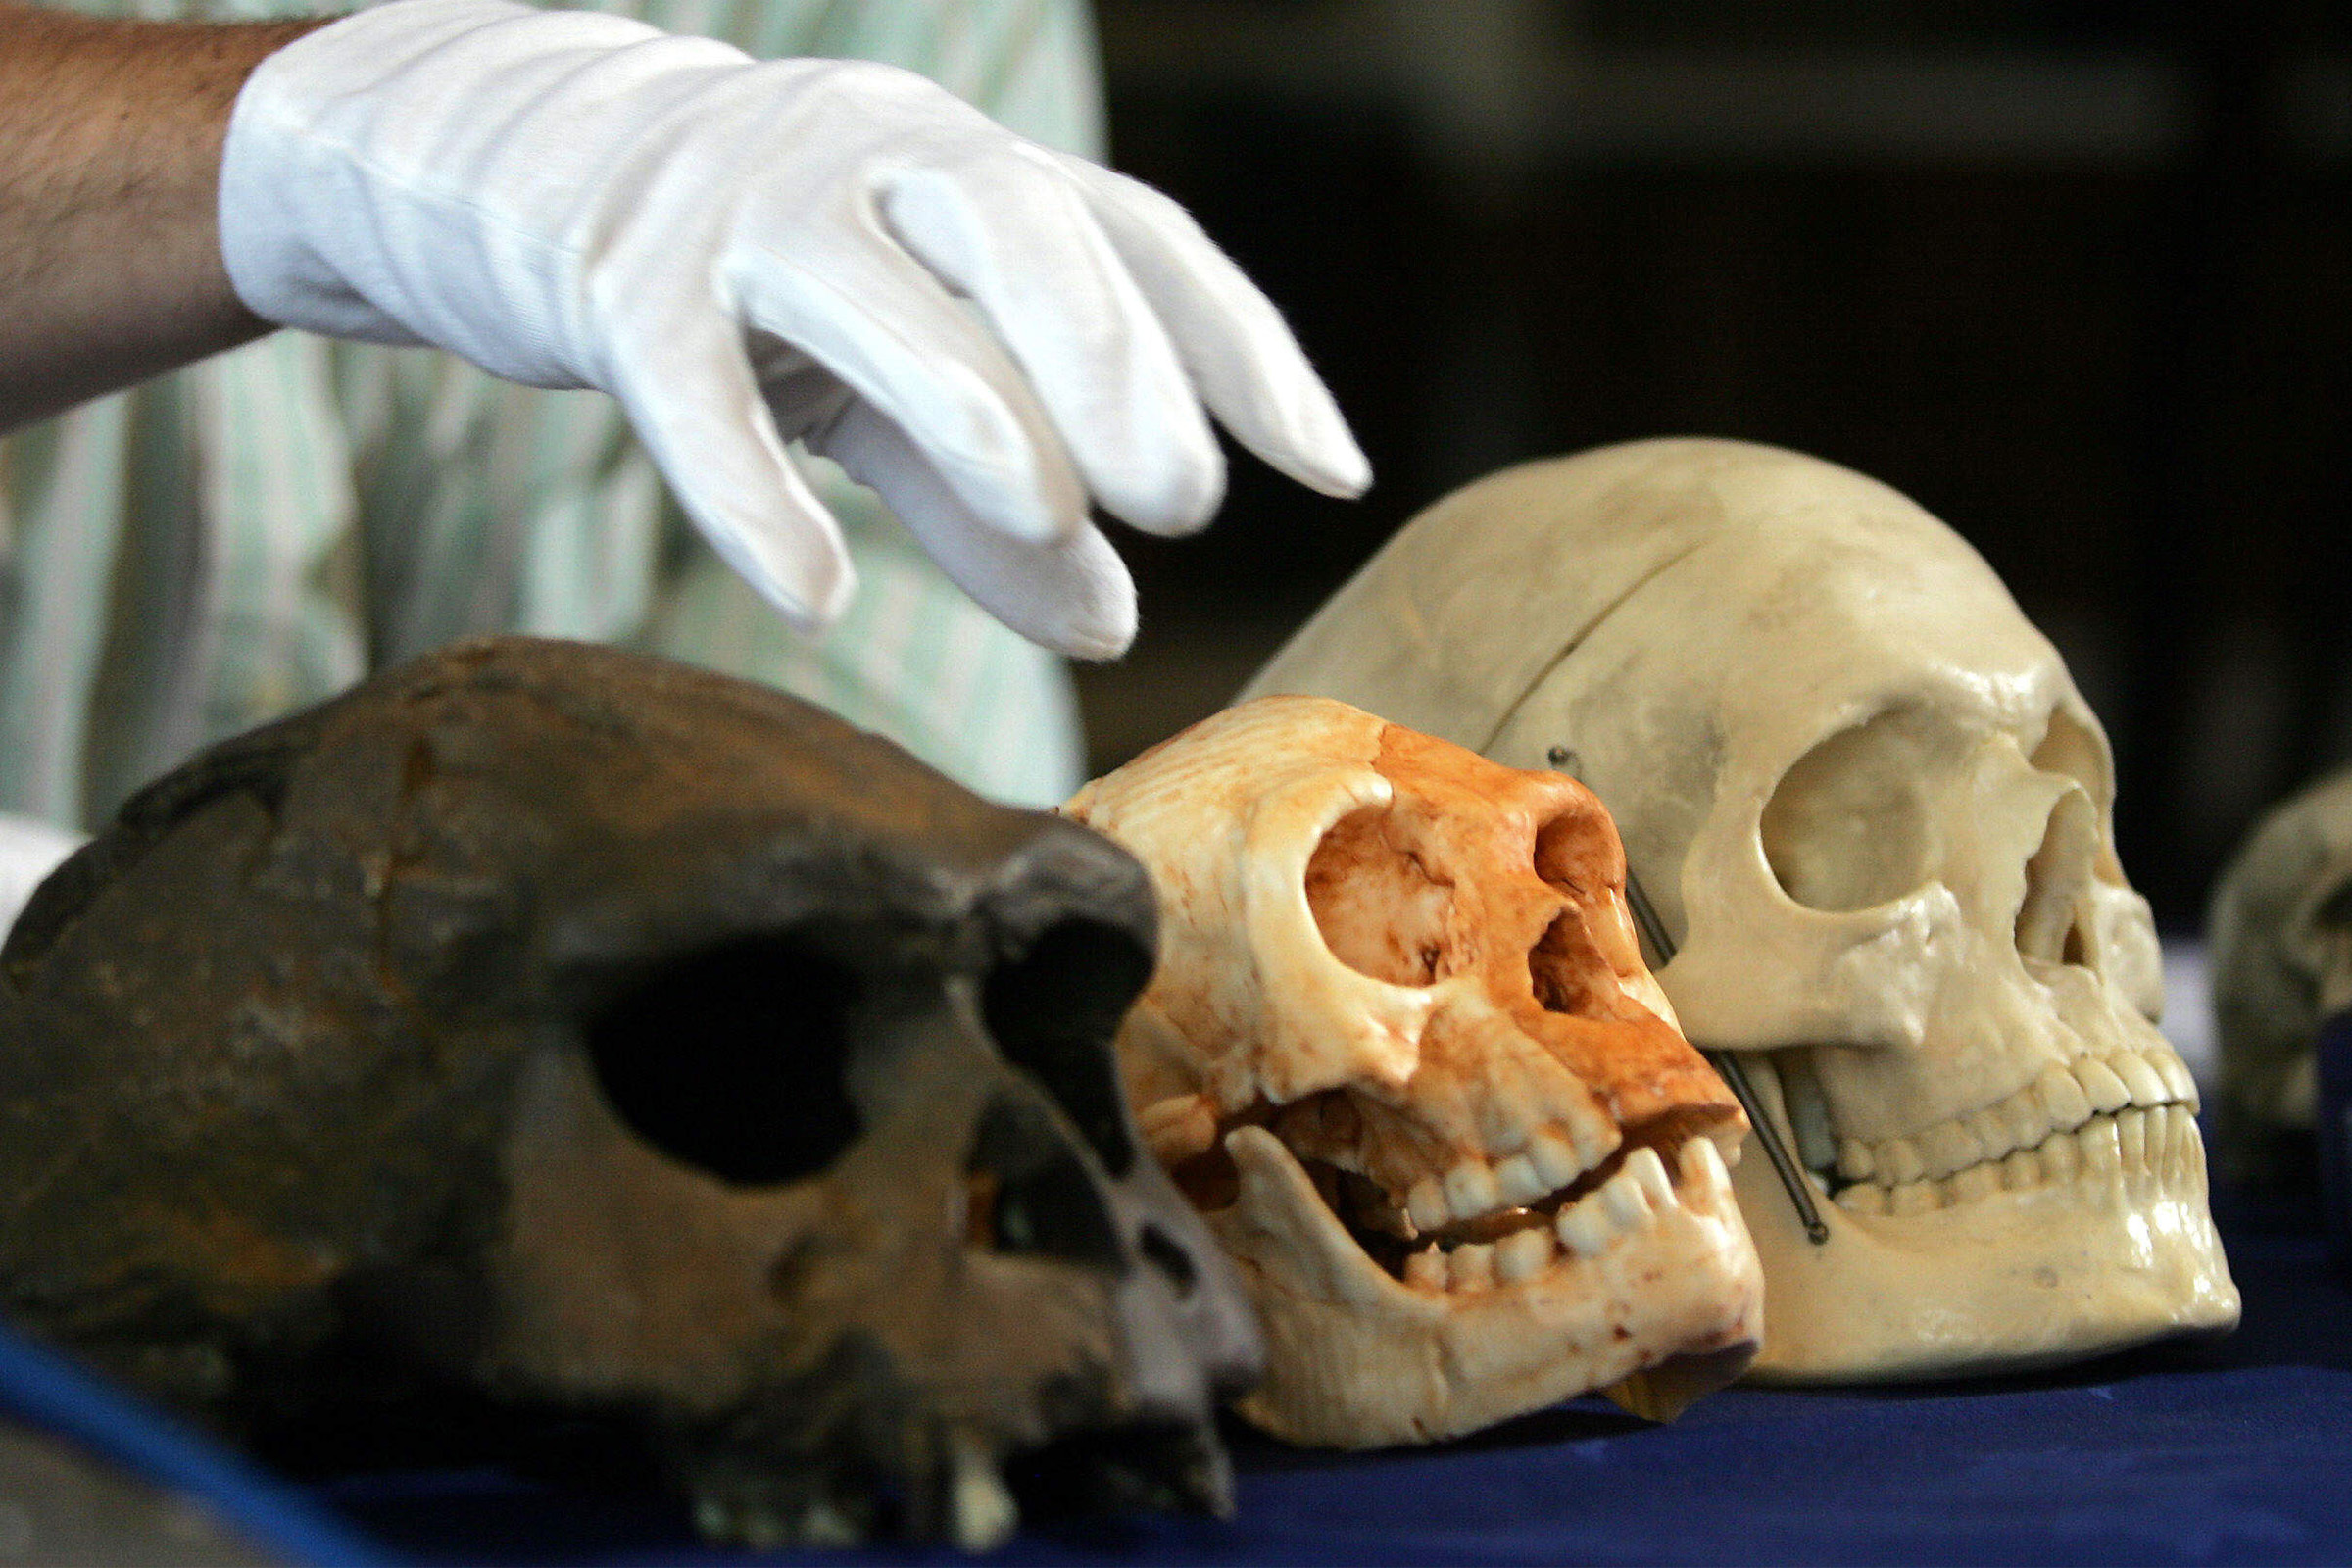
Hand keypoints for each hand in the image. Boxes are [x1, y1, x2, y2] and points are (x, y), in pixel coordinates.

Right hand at [217, 0, 1367, 657]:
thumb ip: (1002, 504)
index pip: (1138, 238)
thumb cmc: (761, 285)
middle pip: (1020, 228)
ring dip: (970, 399)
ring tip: (1053, 515)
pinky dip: (750, 491)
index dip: (1241, 349)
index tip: (1328, 470)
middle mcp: (875, 157)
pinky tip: (815, 597)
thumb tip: (1117, 626)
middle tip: (1186, 496)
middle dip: (1115, 359)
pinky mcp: (614, 274)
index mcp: (969, 174)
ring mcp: (740, 203)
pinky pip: (689, 384)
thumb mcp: (897, 387)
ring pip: (870, 284)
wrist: (523, 166)